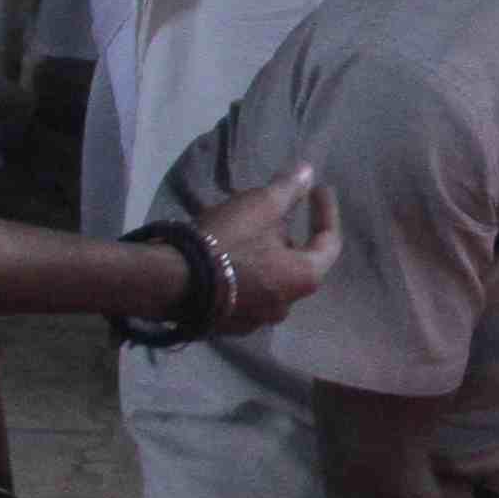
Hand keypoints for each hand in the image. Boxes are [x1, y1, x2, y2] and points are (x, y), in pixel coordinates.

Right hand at [196, 164, 338, 334]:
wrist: (169, 282)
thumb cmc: (226, 241)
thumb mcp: (259, 206)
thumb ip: (288, 189)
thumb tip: (308, 172)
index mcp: (303, 278)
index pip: (329, 242)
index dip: (326, 212)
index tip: (319, 189)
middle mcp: (286, 305)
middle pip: (296, 262)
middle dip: (287, 234)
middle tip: (274, 211)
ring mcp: (256, 321)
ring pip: (269, 279)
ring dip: (264, 255)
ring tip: (246, 231)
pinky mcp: (228, 325)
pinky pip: (246, 293)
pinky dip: (244, 273)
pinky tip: (225, 256)